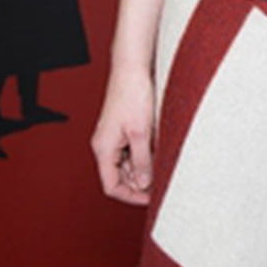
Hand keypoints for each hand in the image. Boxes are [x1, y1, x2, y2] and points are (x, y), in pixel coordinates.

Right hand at [91, 65, 156, 204]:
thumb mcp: (141, 133)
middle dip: (140, 183)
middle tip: (162, 182)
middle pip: (120, 177)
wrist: (132, 69)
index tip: (151, 198)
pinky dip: (146, 155)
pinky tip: (159, 150)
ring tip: (163, 163)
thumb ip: (142, 161)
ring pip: (128, 165)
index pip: (111, 186)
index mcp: (103, 148)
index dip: (131, 196)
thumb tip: (144, 184)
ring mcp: (113, 138)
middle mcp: (105, 145)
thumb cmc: (132, 95)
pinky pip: (132, 151)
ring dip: (144, 169)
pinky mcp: (122, 130)